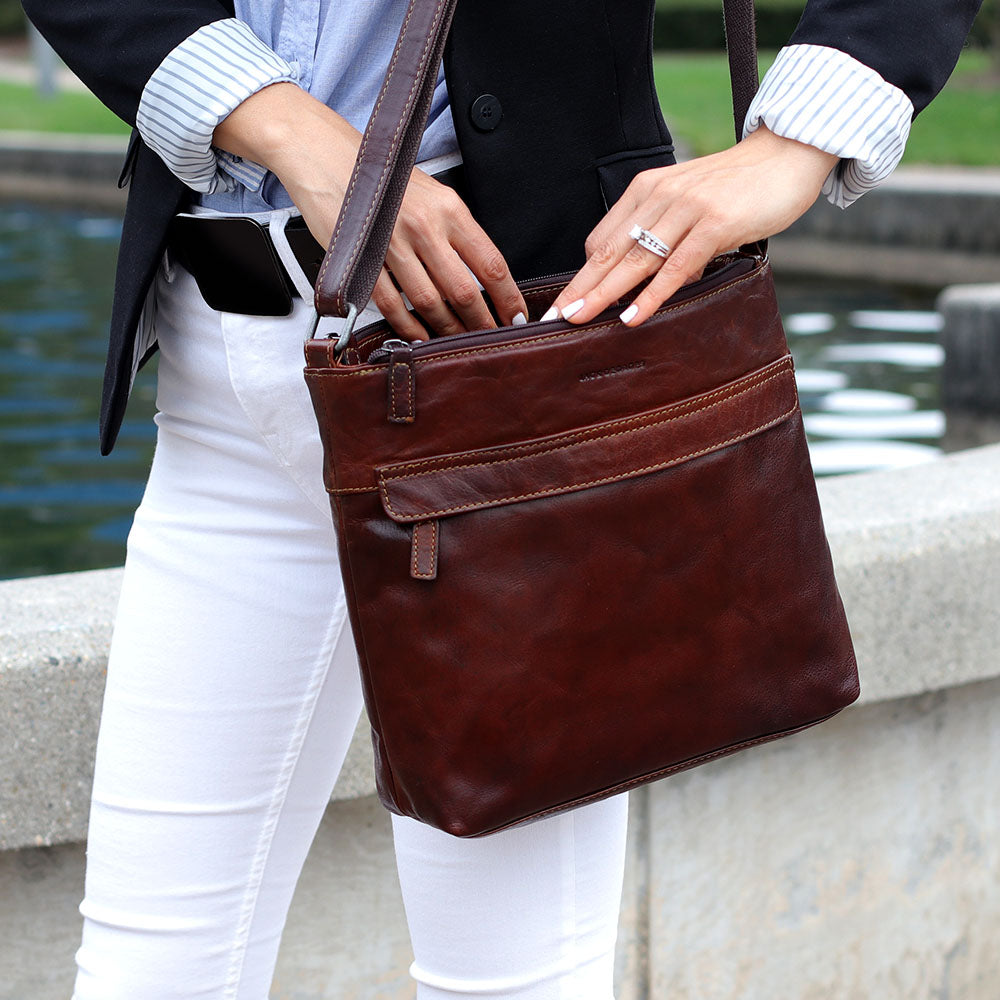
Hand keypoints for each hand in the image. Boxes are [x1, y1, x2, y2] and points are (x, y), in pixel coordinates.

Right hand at [213, 83, 526, 339]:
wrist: (326, 157)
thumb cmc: (382, 178)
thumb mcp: (433, 194)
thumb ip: (457, 231)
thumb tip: (483, 275)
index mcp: (449, 209)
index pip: (491, 263)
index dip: (509, 298)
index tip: (517, 318)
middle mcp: (424, 226)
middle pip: (464, 291)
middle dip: (482, 323)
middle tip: (491, 340)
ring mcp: (392, 245)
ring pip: (431, 303)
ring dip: (448, 330)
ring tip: (458, 342)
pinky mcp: (362, 260)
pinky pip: (392, 306)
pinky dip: (409, 327)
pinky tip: (420, 337)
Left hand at [546, 125, 838, 326]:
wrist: (789, 153)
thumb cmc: (739, 187)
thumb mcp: (688, 206)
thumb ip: (663, 238)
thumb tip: (642, 284)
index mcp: (646, 191)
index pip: (602, 241)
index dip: (580, 277)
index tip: (559, 307)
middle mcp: (660, 196)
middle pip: (610, 252)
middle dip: (579, 289)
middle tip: (552, 321)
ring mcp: (687, 208)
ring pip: (637, 260)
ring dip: (604, 294)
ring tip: (578, 321)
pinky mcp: (716, 222)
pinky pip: (677, 266)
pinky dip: (652, 294)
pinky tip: (632, 317)